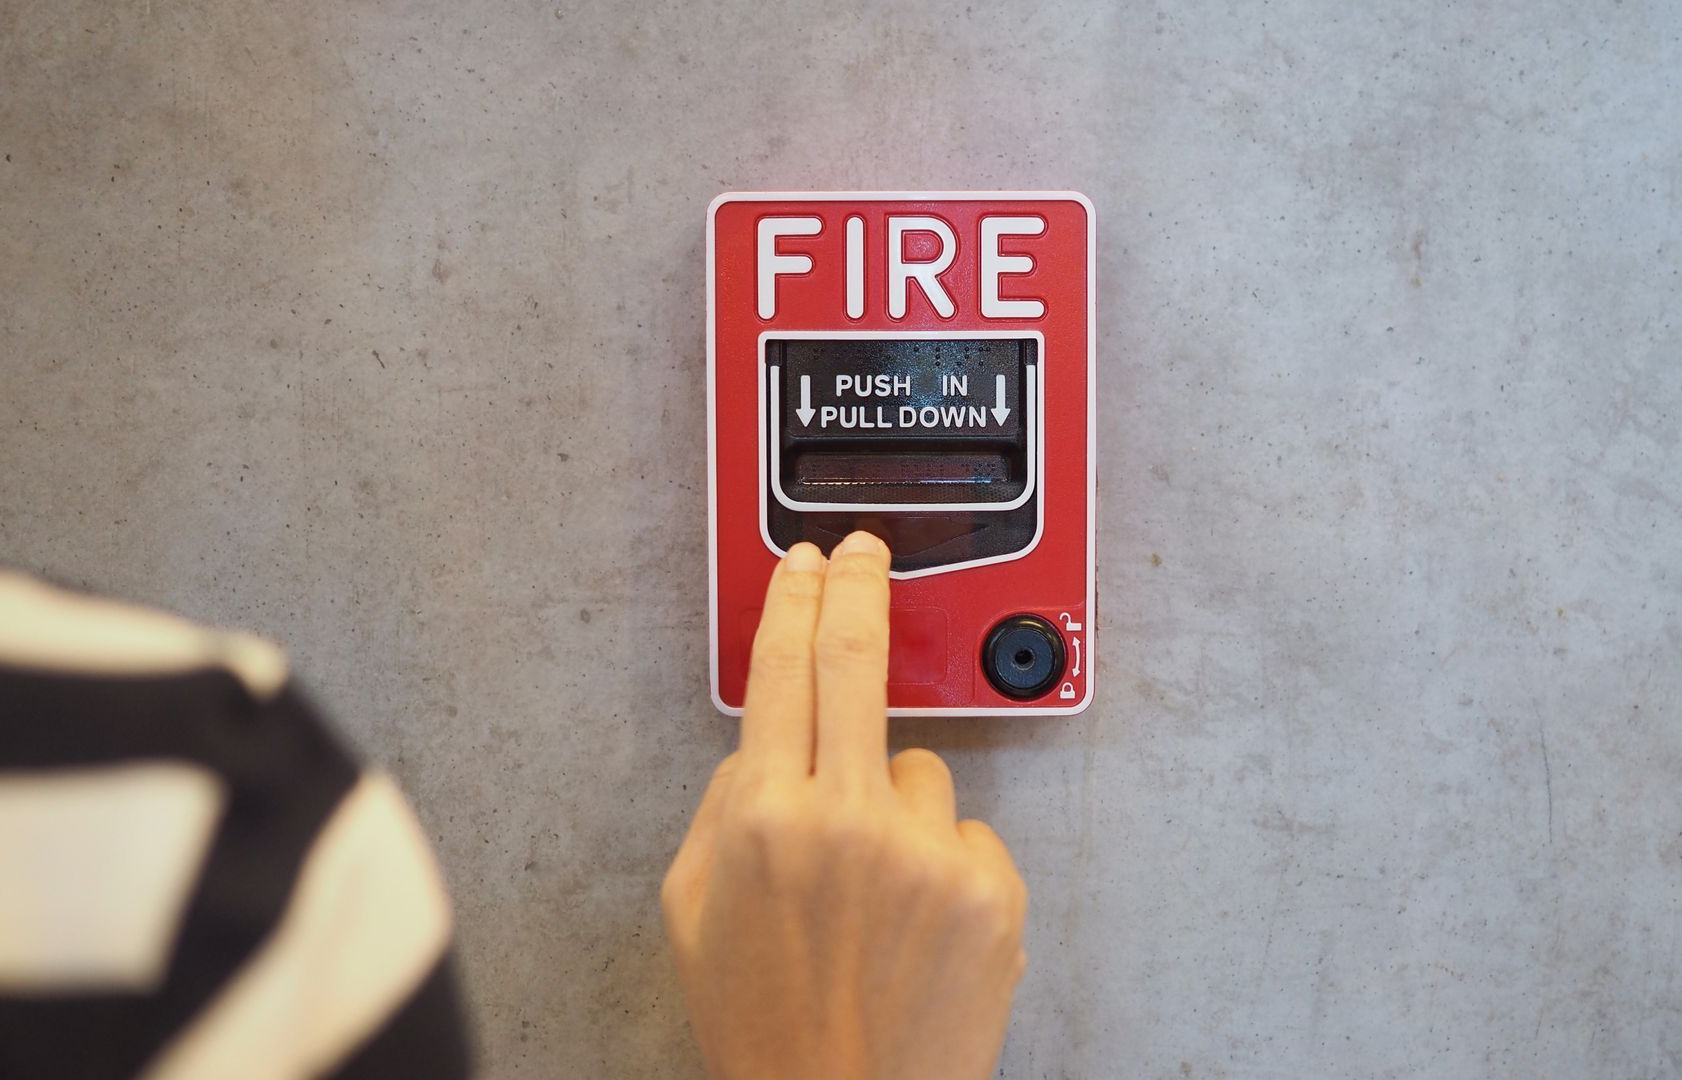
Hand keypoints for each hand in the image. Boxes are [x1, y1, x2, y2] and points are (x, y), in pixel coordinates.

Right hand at [662, 532, 1027, 1079]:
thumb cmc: (766, 1027)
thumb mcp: (692, 912)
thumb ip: (722, 810)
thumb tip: (763, 743)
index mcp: (765, 819)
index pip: (780, 669)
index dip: (794, 599)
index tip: (805, 563)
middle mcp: (848, 821)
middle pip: (859, 660)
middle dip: (861, 589)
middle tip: (867, 556)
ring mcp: (926, 853)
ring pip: (920, 768)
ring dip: (898, 803)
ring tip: (875, 891)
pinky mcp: (989, 890)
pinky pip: (967, 834)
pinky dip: (943, 864)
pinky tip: (915, 922)